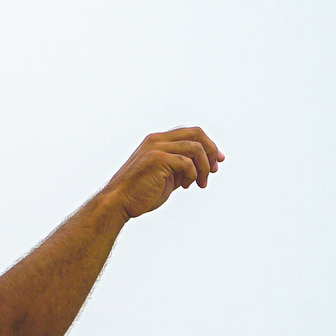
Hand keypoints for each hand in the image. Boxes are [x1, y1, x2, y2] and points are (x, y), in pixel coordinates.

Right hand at [98, 127, 223, 219]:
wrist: (118, 202)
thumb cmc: (139, 193)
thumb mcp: (165, 175)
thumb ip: (180, 167)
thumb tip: (203, 167)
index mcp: (157, 141)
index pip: (191, 133)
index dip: (209, 145)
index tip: (216, 162)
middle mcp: (157, 140)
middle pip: (196, 133)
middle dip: (211, 151)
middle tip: (213, 169)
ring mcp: (156, 148)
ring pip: (195, 148)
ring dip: (203, 167)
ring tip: (200, 182)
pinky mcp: (156, 159)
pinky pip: (186, 162)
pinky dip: (192, 174)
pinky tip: (186, 185)